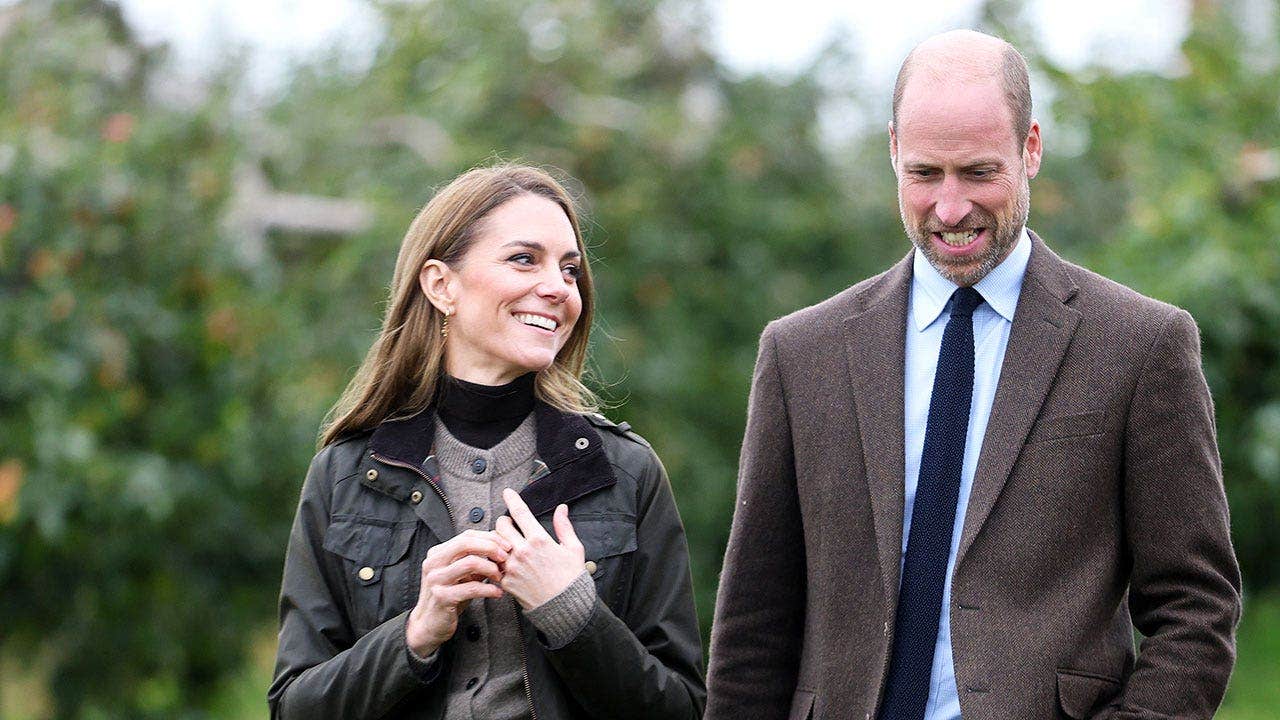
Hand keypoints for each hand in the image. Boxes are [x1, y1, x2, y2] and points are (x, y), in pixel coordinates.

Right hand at [405, 529, 511, 656]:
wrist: (429, 625)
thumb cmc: (448, 597)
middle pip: (466, 543)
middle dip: (491, 547)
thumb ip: (475, 560)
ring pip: (469, 563)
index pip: (466, 535)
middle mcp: (434, 563)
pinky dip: (489, 589)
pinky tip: (497, 592)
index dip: (489, 538)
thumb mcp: (461, 575)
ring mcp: (436, 580)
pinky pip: (471, 588)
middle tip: (505, 557)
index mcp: (438, 553)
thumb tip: (500, 548)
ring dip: (491, 568)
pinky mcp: (442, 597)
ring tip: (500, 577)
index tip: (506, 545)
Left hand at [495, 488, 584, 609]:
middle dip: (504, 522)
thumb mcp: (574, 549)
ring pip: (494, 545)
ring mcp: (512, 567)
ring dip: (498, 541)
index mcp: (539, 540)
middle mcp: (522, 551)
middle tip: (510, 525)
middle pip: (501, 526)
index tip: (507, 492)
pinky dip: (498, 561)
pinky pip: (495, 565)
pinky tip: (506, 562)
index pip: (520, 512)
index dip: (512, 499)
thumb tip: (562, 509)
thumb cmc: (571, 578)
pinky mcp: (506, 581)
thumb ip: (564, 526)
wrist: (564, 607)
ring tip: (507, 544)